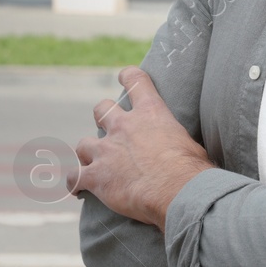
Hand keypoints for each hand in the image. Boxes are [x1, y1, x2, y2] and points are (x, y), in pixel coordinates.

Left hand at [70, 67, 215, 229]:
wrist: (176, 190)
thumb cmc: (191, 169)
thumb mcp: (190, 143)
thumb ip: (176, 140)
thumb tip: (183, 149)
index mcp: (151, 113)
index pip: (136, 81)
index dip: (128, 76)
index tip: (124, 76)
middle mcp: (123, 126)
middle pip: (102, 109)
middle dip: (103, 117)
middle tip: (109, 129)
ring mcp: (106, 150)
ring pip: (83, 144)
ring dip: (88, 153)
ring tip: (93, 163)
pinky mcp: (95, 175)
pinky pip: (74, 177)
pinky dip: (75, 182)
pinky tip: (77, 189)